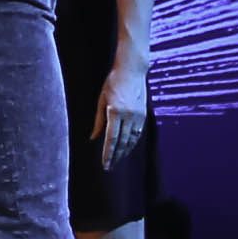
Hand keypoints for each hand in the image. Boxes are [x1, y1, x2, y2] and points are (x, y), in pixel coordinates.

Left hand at [89, 49, 151, 169]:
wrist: (132, 70)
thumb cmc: (112, 83)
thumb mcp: (101, 100)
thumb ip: (98, 121)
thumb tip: (93, 138)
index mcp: (115, 111)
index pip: (111, 139)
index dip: (108, 154)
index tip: (105, 164)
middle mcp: (128, 115)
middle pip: (122, 142)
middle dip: (116, 157)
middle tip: (109, 168)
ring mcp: (138, 115)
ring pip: (131, 140)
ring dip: (124, 152)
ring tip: (117, 161)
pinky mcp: (144, 114)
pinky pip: (138, 134)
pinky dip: (132, 143)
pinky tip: (126, 149)